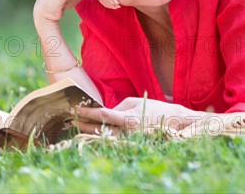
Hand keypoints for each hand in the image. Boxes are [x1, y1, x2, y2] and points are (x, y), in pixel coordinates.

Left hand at [74, 97, 202, 134]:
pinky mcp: (130, 144)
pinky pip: (111, 140)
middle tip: (72, 118)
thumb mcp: (135, 101)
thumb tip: (103, 111)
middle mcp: (126, 132)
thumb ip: (117, 106)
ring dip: (89, 132)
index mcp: (128, 118)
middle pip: (99, 128)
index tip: (76, 108)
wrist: (172, 123)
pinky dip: (101, 136)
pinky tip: (93, 133)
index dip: (88, 112)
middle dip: (84, 123)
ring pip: (103, 137)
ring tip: (78, 126)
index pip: (102, 115)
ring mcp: (128, 140)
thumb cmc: (153, 108)